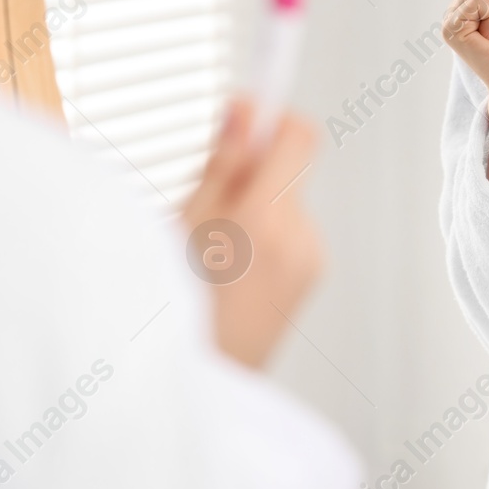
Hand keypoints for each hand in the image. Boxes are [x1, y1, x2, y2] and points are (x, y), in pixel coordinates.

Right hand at [181, 96, 321, 367]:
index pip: (299, 135)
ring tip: (212, 242)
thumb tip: (245, 108)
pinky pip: (290, 230)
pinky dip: (263, 233)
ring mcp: (311, 259)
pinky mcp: (312, 275)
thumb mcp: (183, 224)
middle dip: (250, 168)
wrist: (204, 380)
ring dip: (254, 202)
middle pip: (289, 167)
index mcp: (266, 220)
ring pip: (286, 199)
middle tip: (205, 195)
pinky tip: (230, 266)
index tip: (240, 120)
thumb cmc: (177, 308)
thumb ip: (221, 163)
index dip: (270, 118)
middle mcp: (301, 237)